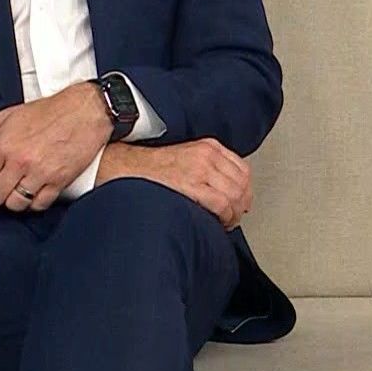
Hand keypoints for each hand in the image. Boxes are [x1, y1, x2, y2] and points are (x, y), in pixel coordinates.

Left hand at [0, 83, 109, 211]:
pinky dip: (33, 204)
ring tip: (12, 197)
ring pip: (15, 204)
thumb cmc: (48, 111)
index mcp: (5, 146)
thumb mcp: (9, 115)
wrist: (86, 111)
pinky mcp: (59, 181)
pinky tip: (31, 197)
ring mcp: (40, 173)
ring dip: (11, 203)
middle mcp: (20, 162)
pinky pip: (39, 204)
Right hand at [97, 139, 253, 229]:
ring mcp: (200, 169)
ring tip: (225, 223)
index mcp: (208, 147)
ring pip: (235, 195)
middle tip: (234, 217)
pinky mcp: (191, 185)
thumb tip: (227, 192)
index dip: (245, 190)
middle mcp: (207, 155)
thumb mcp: (186, 159)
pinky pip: (222, 204)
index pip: (243, 169)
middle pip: (242, 183)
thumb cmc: (151, 170)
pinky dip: (225, 217)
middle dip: (241, 205)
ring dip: (234, 214)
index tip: (241, 203)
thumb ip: (208, 169)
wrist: (126, 169)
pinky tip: (217, 223)